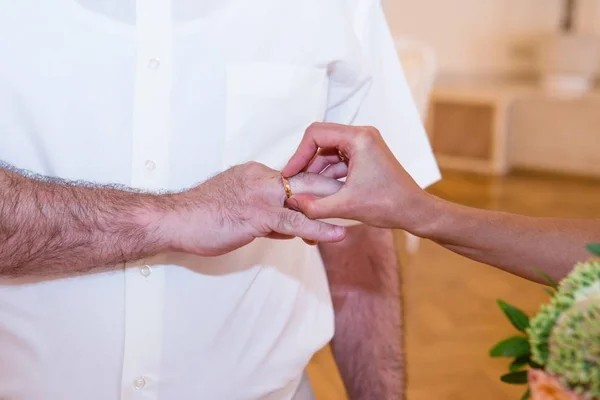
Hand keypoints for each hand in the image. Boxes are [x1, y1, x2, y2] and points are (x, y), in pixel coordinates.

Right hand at [162, 161, 345, 256]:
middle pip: (307, 178)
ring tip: (359, 212)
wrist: (175, 219)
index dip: (317, 185)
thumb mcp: (237, 207)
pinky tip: (339, 234)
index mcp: (257, 173)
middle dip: (334, 187)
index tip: (336, 191)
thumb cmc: (201, 216)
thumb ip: (265, 212)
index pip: (295, 176)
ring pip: (307, 196)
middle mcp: (263, 178)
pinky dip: (320, 228)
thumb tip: (286, 226)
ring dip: (334, 205)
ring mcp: (262, 195)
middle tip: (357, 195)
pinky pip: (296, 221)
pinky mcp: (259, 214)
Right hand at [281, 122, 433, 229]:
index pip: (315, 134)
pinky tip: (321, 189)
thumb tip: (292, 203)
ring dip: (316, 167)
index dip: (298, 154)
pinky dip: (328, 171)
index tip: (290, 173)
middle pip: (321, 138)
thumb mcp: (345, 207)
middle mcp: (362, 135)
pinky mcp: (366, 154)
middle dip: (306, 160)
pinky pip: (339, 156)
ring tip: (306, 188)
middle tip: (295, 180)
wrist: (414, 211)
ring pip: (328, 148)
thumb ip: (314, 206)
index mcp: (359, 138)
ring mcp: (365, 143)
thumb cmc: (389, 205)